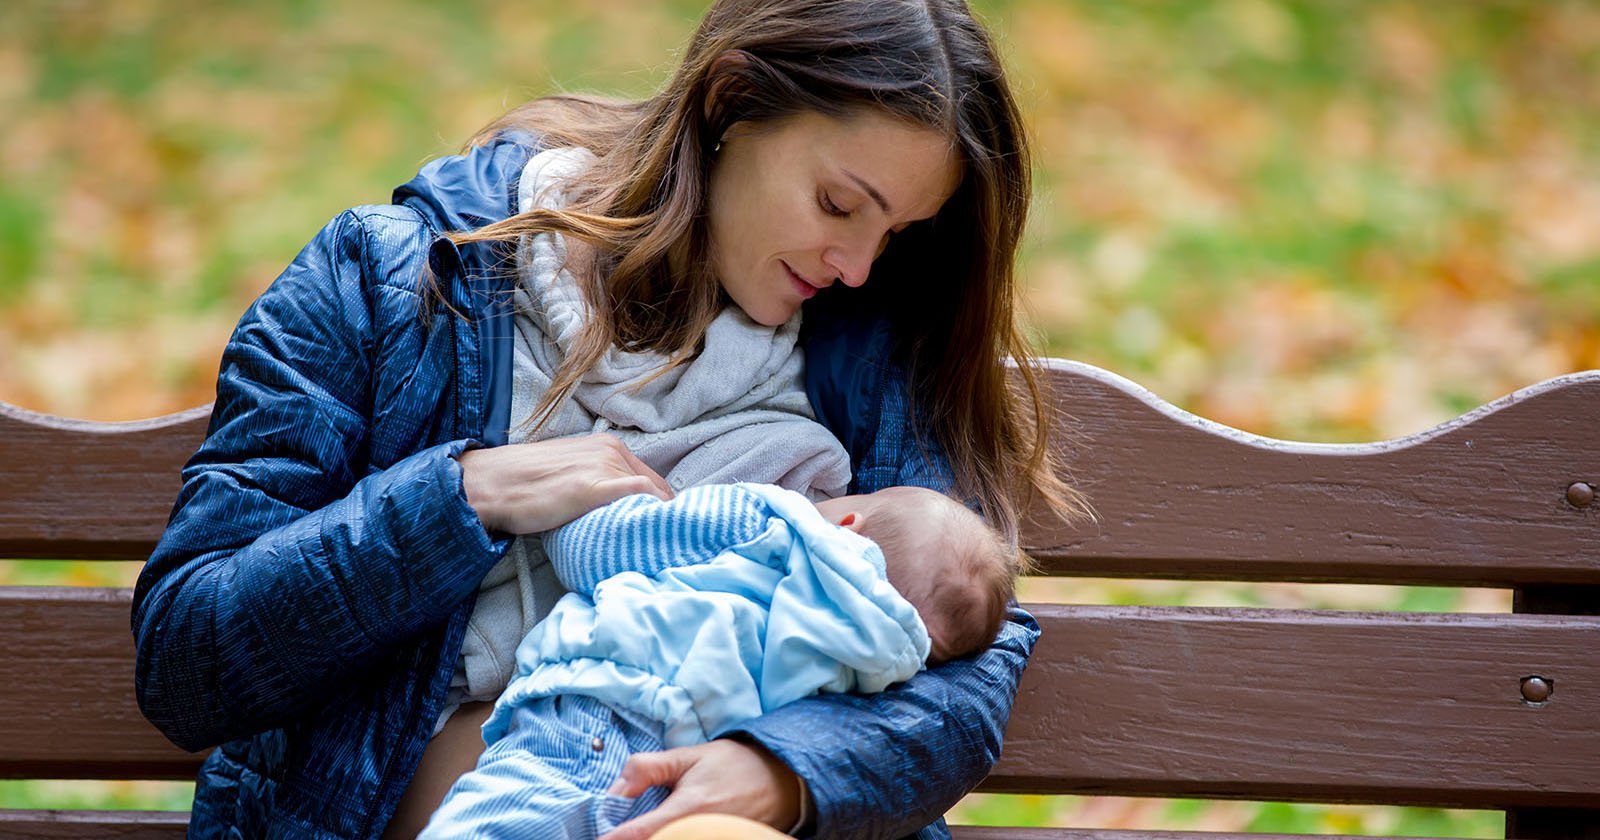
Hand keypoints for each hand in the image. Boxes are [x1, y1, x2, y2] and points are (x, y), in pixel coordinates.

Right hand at [457, 434, 672, 533]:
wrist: (489, 484)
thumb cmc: (525, 484)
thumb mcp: (571, 475)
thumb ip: (597, 485)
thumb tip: (619, 511)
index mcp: (608, 446)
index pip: (653, 482)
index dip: (660, 509)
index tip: (662, 532)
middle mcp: (611, 451)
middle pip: (658, 492)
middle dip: (662, 519)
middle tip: (661, 546)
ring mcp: (603, 466)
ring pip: (652, 497)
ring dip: (656, 523)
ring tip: (656, 549)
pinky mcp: (592, 487)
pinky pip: (639, 495)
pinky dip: (651, 514)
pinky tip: (653, 535)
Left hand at [597, 739, 803, 839]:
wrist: (782, 780)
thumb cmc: (735, 765)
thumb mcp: (689, 756)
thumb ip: (648, 768)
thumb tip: (614, 790)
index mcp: (687, 809)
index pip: (637, 834)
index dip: (612, 838)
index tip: (597, 837)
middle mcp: (697, 834)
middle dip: (632, 837)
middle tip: (618, 828)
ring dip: (653, 836)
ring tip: (642, 825)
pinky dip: (669, 838)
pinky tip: (664, 830)